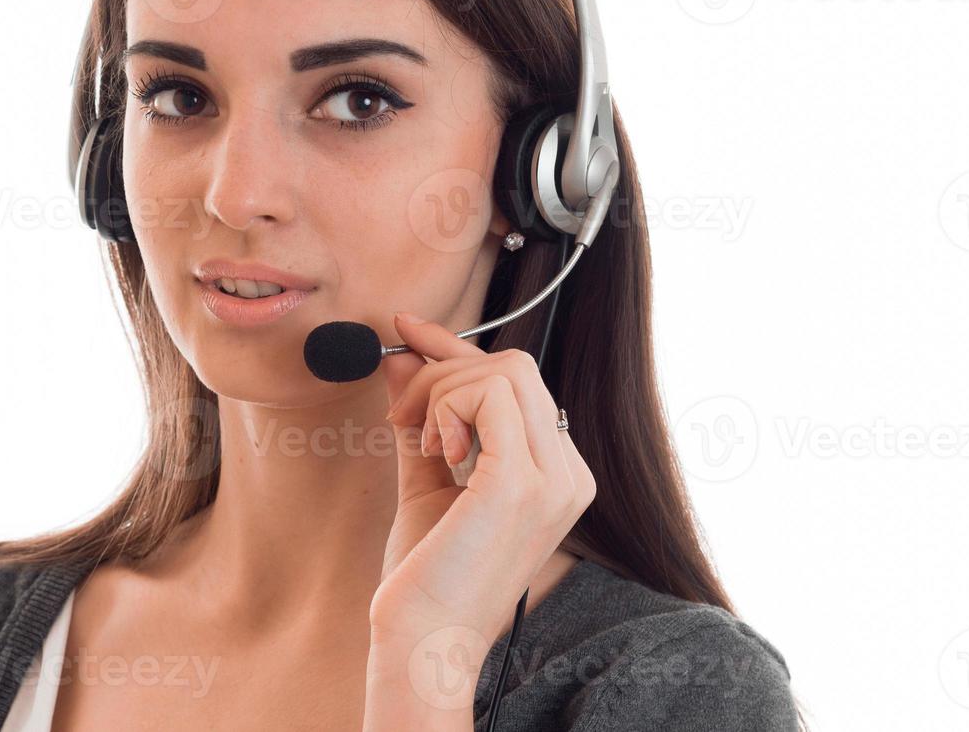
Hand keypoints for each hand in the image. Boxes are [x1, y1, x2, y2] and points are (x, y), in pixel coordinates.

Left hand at [367, 311, 595, 649]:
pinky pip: (490, 393)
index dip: (458, 349)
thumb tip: (404, 356)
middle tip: (399, 413)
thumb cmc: (427, 572)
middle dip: (444, 370)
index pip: (517, 383)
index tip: (407, 331)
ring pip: (505, 370)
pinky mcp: (522, 482)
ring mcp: (553, 477)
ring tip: (419, 442)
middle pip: (515, 366)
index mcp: (556, 473)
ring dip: (443, 391)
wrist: (423, 637)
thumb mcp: (426, 477)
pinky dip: (448, 407)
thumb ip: (421, 416)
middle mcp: (568, 472)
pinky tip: (435, 452)